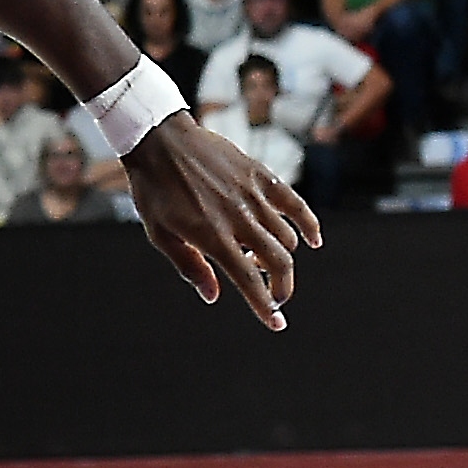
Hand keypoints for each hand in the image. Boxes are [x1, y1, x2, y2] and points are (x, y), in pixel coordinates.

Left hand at [121, 111, 321, 330]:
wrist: (161, 143)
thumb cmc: (155, 191)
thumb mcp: (160, 235)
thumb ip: (189, 267)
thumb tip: (213, 296)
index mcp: (212, 237)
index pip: (248, 281)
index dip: (264, 307)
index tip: (277, 324)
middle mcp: (239, 219)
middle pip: (278, 262)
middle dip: (282, 286)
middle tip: (277, 297)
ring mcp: (254, 197)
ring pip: (286, 238)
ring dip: (282, 258)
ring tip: (263, 262)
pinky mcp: (262, 177)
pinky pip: (295, 205)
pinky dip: (308, 224)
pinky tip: (312, 240)